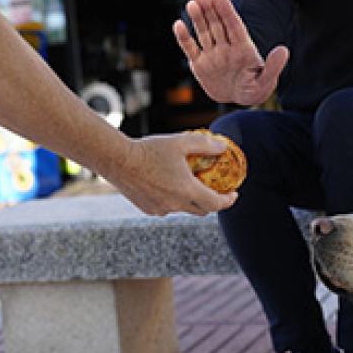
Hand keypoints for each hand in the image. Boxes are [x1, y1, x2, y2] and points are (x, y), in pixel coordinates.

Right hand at [109, 133, 237, 215]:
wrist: (118, 160)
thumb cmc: (150, 150)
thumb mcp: (181, 142)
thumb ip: (205, 145)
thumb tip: (223, 147)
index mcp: (187, 191)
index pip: (216, 204)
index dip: (228, 201)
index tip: (234, 194)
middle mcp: (175, 205)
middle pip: (202, 210)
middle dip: (213, 202)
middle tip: (216, 190)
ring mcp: (161, 209)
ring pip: (184, 209)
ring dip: (191, 201)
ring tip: (190, 184)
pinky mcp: (148, 209)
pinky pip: (167, 208)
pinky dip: (173, 200)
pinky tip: (169, 186)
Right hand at [172, 0, 288, 105]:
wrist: (238, 100)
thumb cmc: (255, 91)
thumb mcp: (266, 82)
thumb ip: (273, 67)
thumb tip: (284, 50)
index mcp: (243, 49)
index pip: (234, 27)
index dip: (227, 12)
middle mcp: (226, 48)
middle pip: (217, 25)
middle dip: (209, 8)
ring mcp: (212, 54)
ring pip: (204, 32)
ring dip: (197, 18)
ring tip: (192, 3)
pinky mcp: (200, 64)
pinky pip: (191, 49)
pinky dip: (184, 38)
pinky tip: (179, 24)